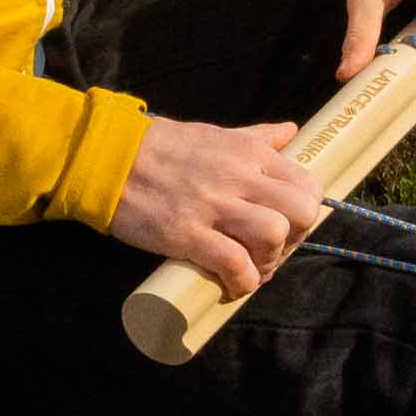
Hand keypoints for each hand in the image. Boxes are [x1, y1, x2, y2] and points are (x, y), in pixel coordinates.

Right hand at [110, 115, 323, 300]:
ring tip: (252, 268)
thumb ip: (256, 136)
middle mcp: (238, 176)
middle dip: (295, 237)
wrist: (109, 157)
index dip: (306, 211)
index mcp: (248, 152)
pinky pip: (233, 262)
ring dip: (269, 260)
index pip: (306, 182)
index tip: (290, 225)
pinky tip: (233, 284)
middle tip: (273, 249)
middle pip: (300, 210)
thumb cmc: (162, 146)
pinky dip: (242, 281)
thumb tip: (291, 130)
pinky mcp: (185, 233)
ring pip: (273, 234)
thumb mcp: (217, 133)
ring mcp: (212, 205)